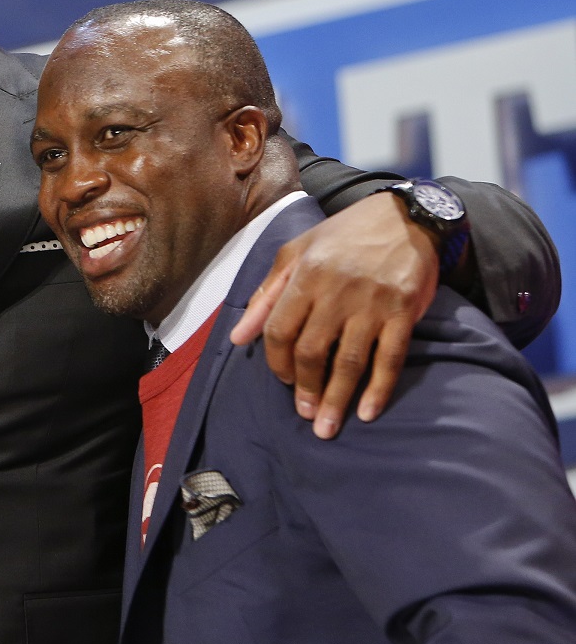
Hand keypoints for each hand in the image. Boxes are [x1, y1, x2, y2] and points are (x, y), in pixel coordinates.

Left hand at [231, 193, 437, 438]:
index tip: (282, 380)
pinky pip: (390, 358)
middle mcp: (336, 291)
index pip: (280, 328)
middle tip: (304, 414)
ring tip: (326, 427)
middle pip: (312, 350)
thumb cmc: (342, 236)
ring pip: (349, 360)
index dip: (276, 360)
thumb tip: (238, 337)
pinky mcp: (404, 312)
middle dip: (305, 388)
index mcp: (305, 275)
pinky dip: (378, 389)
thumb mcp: (295, 253)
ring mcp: (372, 304)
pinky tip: (367, 412)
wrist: (404, 216)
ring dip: (336, 398)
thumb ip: (266, 295)